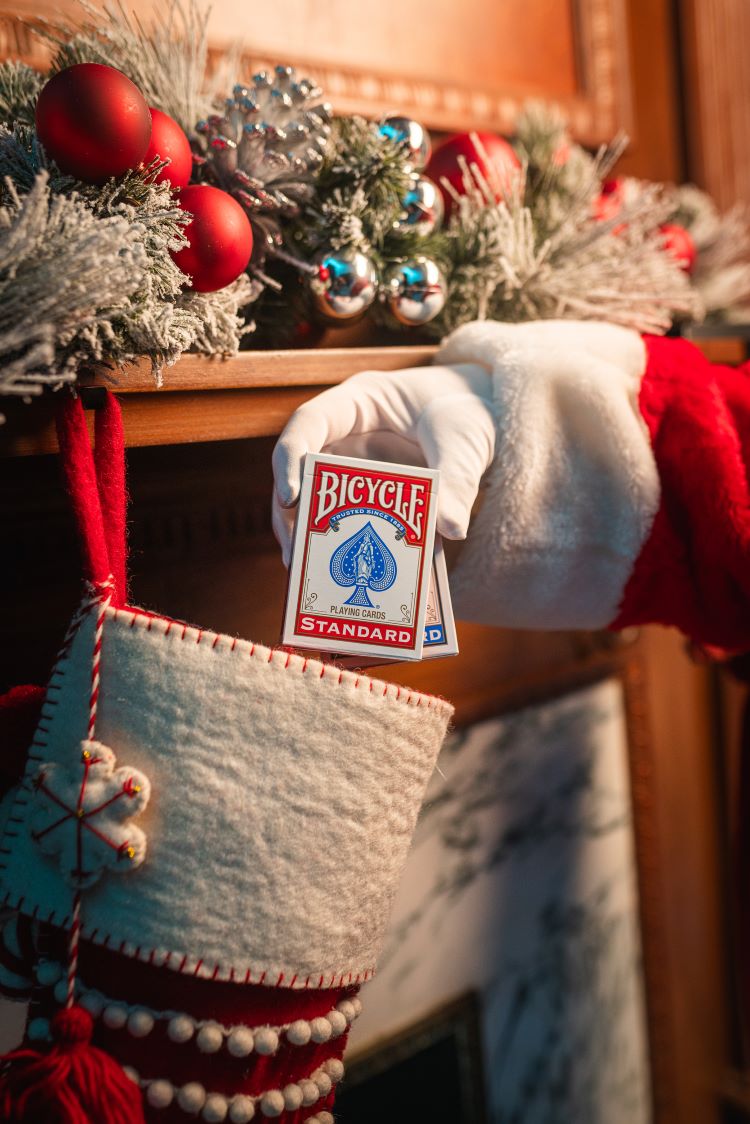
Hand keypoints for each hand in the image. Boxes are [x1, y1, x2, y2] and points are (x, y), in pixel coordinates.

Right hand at [272, 363, 495, 564]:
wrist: (487, 416)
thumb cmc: (466, 408)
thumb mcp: (464, 438)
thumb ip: (458, 478)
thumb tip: (451, 528)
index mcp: (358, 402)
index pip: (309, 423)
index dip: (291, 458)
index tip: (291, 498)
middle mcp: (345, 435)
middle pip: (301, 472)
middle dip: (292, 514)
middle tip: (296, 555)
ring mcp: (353, 467)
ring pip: (317, 501)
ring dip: (311, 537)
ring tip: (310, 573)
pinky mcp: (369, 498)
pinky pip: (350, 521)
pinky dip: (349, 547)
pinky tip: (348, 577)